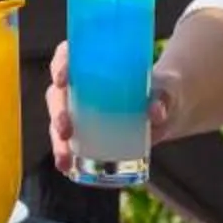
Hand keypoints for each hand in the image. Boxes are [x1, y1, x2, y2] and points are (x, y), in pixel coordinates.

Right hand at [43, 43, 174, 171]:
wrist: (165, 111)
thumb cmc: (162, 91)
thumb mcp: (165, 90)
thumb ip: (162, 97)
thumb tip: (155, 112)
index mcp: (94, 63)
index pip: (68, 55)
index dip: (60, 64)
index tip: (62, 79)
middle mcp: (80, 85)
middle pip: (58, 93)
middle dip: (57, 111)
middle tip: (66, 129)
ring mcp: (79, 110)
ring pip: (58, 120)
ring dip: (57, 139)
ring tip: (65, 159)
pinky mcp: (85, 132)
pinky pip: (68, 141)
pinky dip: (64, 154)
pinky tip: (66, 167)